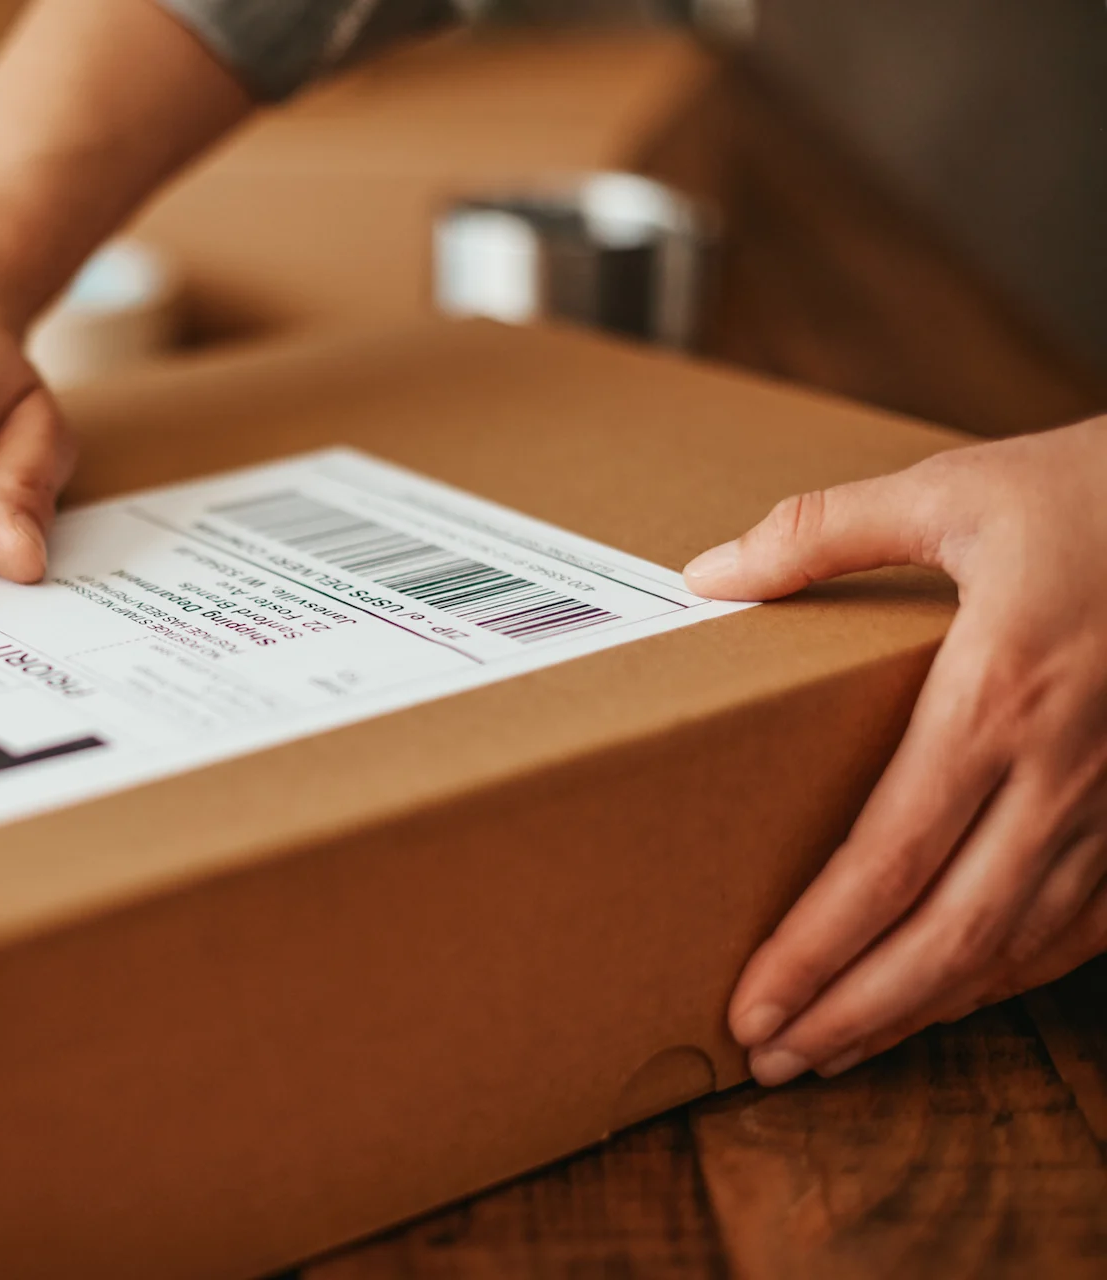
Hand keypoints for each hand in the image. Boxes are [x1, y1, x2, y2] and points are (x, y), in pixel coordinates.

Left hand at [685, 417, 1106, 1084]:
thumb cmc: (1094, 489)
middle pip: (951, 933)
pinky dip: (1013, 972)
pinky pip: (1085, 919)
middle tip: (772, 1059)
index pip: (886, 860)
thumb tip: (703, 574)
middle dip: (857, 1010)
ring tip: (838, 1049)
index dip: (815, 948)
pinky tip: (954, 995)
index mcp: (995, 697)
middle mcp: (1061, 769)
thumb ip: (821, 532)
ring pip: (1020, 943)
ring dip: (925, 1008)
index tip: (752, 1003)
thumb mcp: (953, 490)